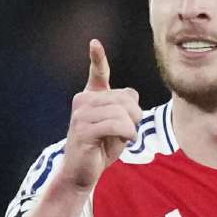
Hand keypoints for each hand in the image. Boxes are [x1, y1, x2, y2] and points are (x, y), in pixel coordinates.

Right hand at [58, 39, 141, 191]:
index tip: (94, 43)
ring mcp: (81, 114)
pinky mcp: (83, 129)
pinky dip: (127, 133)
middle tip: (130, 131)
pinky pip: (116, 124)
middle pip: (125, 97)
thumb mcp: (117, 124)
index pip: (97, 73)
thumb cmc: (101, 147)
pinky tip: (126, 140)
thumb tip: (131, 95)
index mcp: (90, 97)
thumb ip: (124, 107)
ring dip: (131, 127)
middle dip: (135, 115)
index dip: (97, 58)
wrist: (82, 173)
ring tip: (125, 137)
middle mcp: (82, 101)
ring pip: (122, 111)